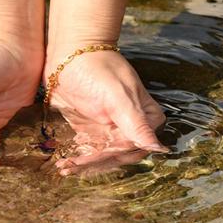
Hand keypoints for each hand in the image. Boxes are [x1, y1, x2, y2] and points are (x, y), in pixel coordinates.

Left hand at [44, 49, 166, 173]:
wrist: (70, 54)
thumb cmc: (97, 69)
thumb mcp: (118, 95)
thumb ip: (136, 123)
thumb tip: (158, 148)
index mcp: (146, 118)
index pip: (133, 147)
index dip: (112, 156)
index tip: (91, 158)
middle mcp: (131, 126)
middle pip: (116, 155)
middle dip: (94, 163)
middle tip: (71, 166)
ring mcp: (111, 129)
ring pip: (101, 155)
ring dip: (83, 164)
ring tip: (64, 167)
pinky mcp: (92, 129)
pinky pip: (88, 149)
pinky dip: (76, 156)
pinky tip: (64, 161)